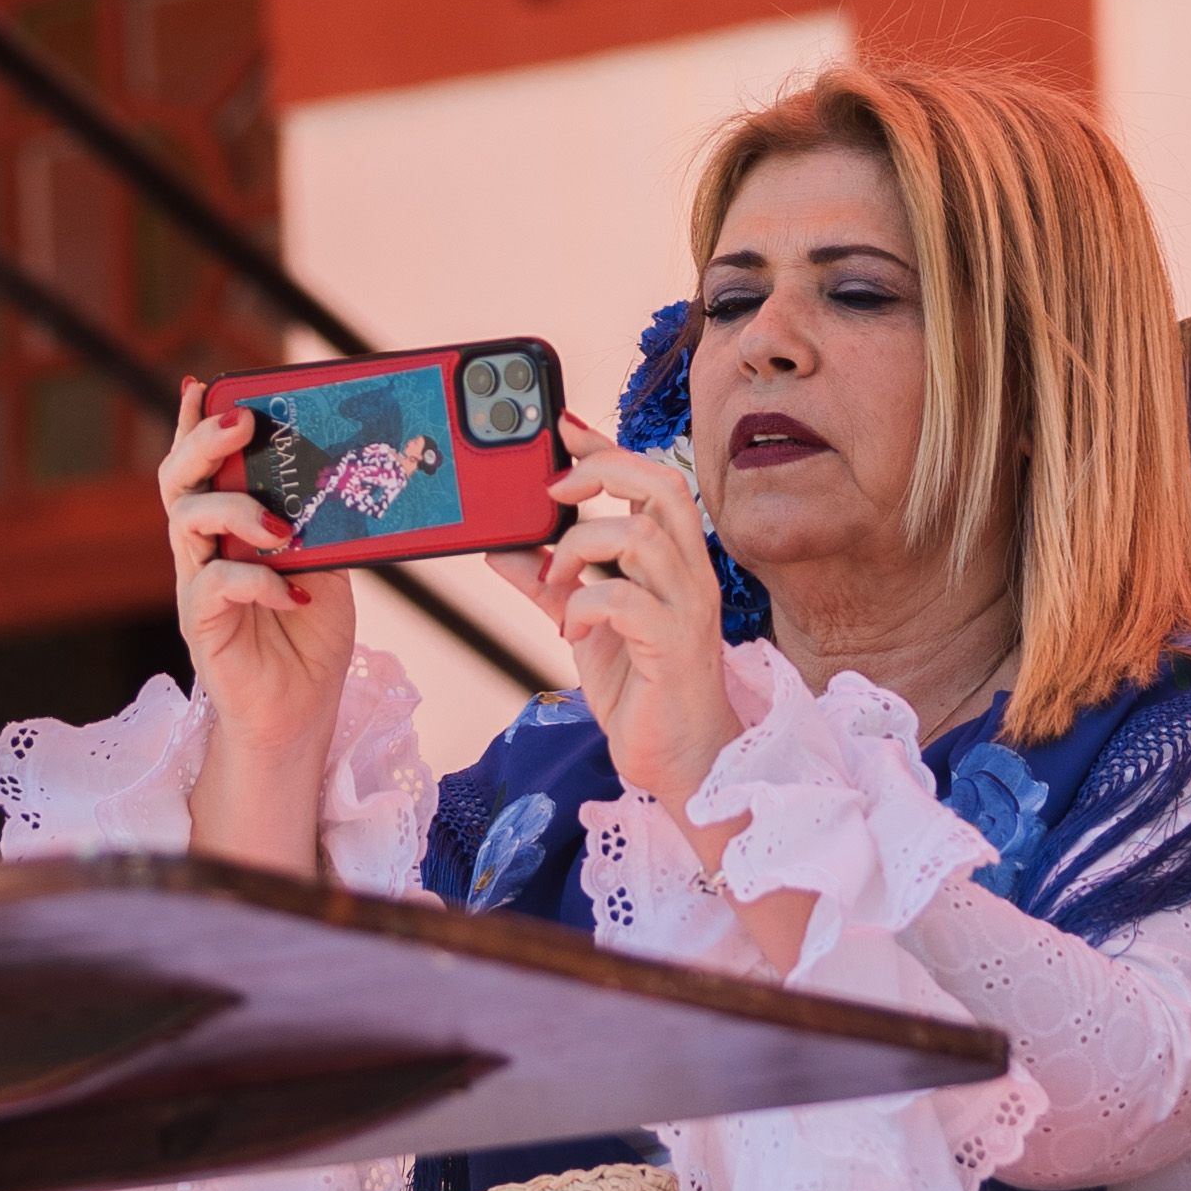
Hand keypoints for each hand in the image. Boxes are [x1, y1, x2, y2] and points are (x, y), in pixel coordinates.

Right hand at [161, 379, 354, 770]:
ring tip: (281, 526)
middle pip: (177, 479)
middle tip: (242, 423)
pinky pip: (215, 583)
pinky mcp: (200, 623)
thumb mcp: (329, 567)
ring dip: (235, 509)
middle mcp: (204, 549)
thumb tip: (338, 478)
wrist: (302, 712)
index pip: (202, 464)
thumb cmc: (310, 637)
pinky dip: (257, 578)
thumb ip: (321, 525)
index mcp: (229, 527)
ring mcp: (197, 584)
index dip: (195, 423)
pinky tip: (291, 589)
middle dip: (203, 441)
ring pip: (186, 520)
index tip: (206, 384)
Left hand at [490, 413, 739, 811]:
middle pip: (663, 486)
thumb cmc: (643, 690)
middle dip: (604, 471)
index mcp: (674, 562)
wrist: (682, 762)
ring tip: (555, 579)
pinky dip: (585, 603)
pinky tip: (572, 628)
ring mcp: (687, 609)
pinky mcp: (673, 647)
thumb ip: (549, 584)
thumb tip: (501, 550)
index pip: (652, 482)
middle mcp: (690, 576)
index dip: (608, 448)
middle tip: (554, 492)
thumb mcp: (584, 625)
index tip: (562, 428)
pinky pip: (626, 599)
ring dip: (582, 545)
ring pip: (642, 535)